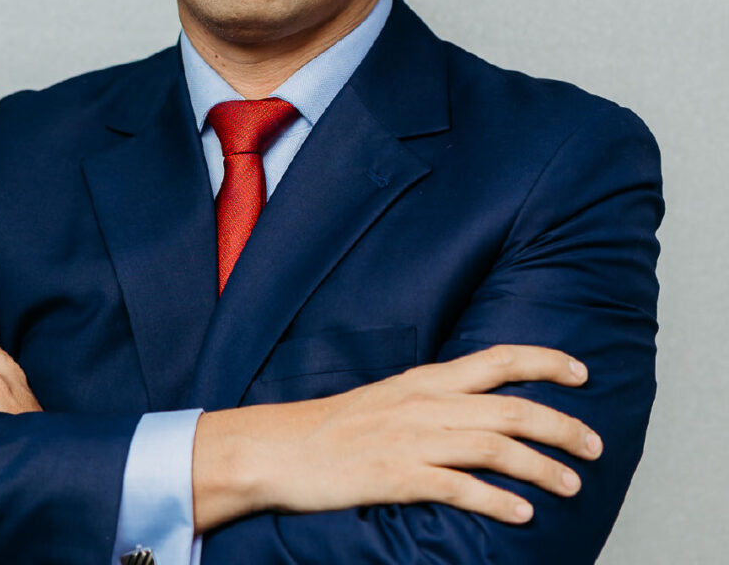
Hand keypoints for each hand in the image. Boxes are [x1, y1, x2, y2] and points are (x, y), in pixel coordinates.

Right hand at [193, 344, 601, 530]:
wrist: (281, 447)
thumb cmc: (336, 426)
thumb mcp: (389, 399)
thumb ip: (434, 401)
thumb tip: (478, 410)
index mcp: (425, 380)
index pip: (496, 360)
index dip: (543, 361)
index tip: (581, 371)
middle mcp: (425, 404)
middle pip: (509, 407)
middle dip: (560, 424)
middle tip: (595, 444)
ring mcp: (412, 440)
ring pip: (494, 447)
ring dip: (541, 467)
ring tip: (572, 485)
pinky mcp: (397, 477)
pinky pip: (459, 488)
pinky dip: (497, 500)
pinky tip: (523, 515)